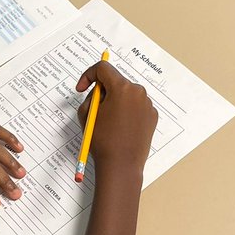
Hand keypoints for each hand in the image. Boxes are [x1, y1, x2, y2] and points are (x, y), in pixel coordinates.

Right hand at [75, 62, 157, 176]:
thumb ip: (90, 96)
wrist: (121, 165)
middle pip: (116, 82)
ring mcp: (147, 104)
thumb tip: (98, 91)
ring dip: (115, 102)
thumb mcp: (86, 114)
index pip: (103, 69)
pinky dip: (126, 112)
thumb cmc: (102, 141)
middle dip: (103, 91)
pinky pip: (136, 107)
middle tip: (94, 108)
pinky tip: (119, 127)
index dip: (88, 75)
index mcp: (121, 88)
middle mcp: (138, 92)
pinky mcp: (152, 116)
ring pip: (126, 95)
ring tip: (107, 122)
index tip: (82, 88)